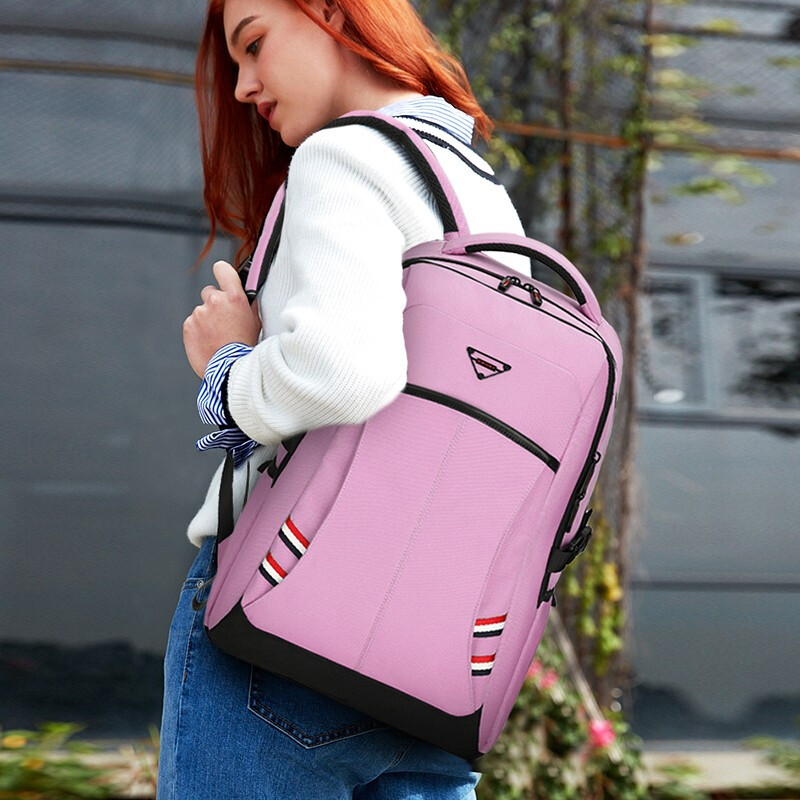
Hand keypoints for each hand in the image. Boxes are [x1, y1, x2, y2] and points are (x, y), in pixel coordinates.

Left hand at [183, 260, 261, 377]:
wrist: (230, 370)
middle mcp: (215, 301)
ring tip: (217, 337)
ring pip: (201, 311)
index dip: (222, 273)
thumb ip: (248, 305)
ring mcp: (199, 313)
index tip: (222, 277)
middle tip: (223, 321)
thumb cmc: (246, 348)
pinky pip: (192, 324)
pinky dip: (198, 331)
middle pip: (210, 292)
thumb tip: (246, 296)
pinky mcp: (188, 326)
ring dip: (207, 320)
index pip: (222, 269)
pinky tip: (208, 342)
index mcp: (234, 297)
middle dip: (215, 303)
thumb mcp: (255, 323)